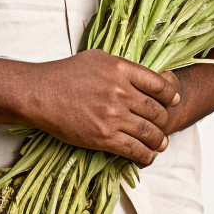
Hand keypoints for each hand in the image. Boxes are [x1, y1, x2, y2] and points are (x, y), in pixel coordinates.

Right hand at [21, 50, 180, 166]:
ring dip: (159, 140)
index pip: (160, 85)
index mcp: (121, 69)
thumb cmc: (66, 73)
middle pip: (157, 111)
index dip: (170, 96)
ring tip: (160, 143)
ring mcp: (113, 116)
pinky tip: (147, 155)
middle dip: (164, 120)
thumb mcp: (98, 58)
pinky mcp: (103, 137)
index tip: (172, 101)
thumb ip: (122, 67)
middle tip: (163, 125)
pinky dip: (146, 155)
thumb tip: (143, 77)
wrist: (40, 93)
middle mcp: (120, 92)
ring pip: (150, 132)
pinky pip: (134, 150)